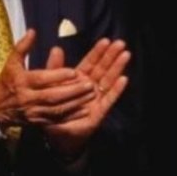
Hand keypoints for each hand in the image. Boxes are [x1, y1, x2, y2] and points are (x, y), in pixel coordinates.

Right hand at [0, 30, 95, 129]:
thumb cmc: (7, 81)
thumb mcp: (12, 62)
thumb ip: (23, 47)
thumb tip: (33, 31)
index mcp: (21, 82)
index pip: (41, 79)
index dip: (57, 75)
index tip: (74, 71)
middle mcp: (27, 98)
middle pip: (52, 96)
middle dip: (72, 91)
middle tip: (90, 84)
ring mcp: (34, 112)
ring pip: (57, 109)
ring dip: (76, 102)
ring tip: (92, 94)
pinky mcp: (39, 122)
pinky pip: (57, 120)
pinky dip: (72, 115)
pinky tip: (85, 109)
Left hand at [42, 38, 130, 159]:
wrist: (56, 135)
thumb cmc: (53, 111)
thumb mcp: (50, 87)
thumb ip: (54, 69)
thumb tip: (56, 48)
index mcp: (79, 79)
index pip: (91, 62)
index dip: (98, 52)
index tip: (106, 40)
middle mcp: (90, 87)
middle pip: (103, 69)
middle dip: (112, 56)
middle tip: (121, 43)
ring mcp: (97, 98)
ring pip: (109, 80)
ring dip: (117, 68)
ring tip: (125, 55)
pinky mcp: (100, 110)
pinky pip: (109, 98)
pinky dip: (117, 89)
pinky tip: (123, 79)